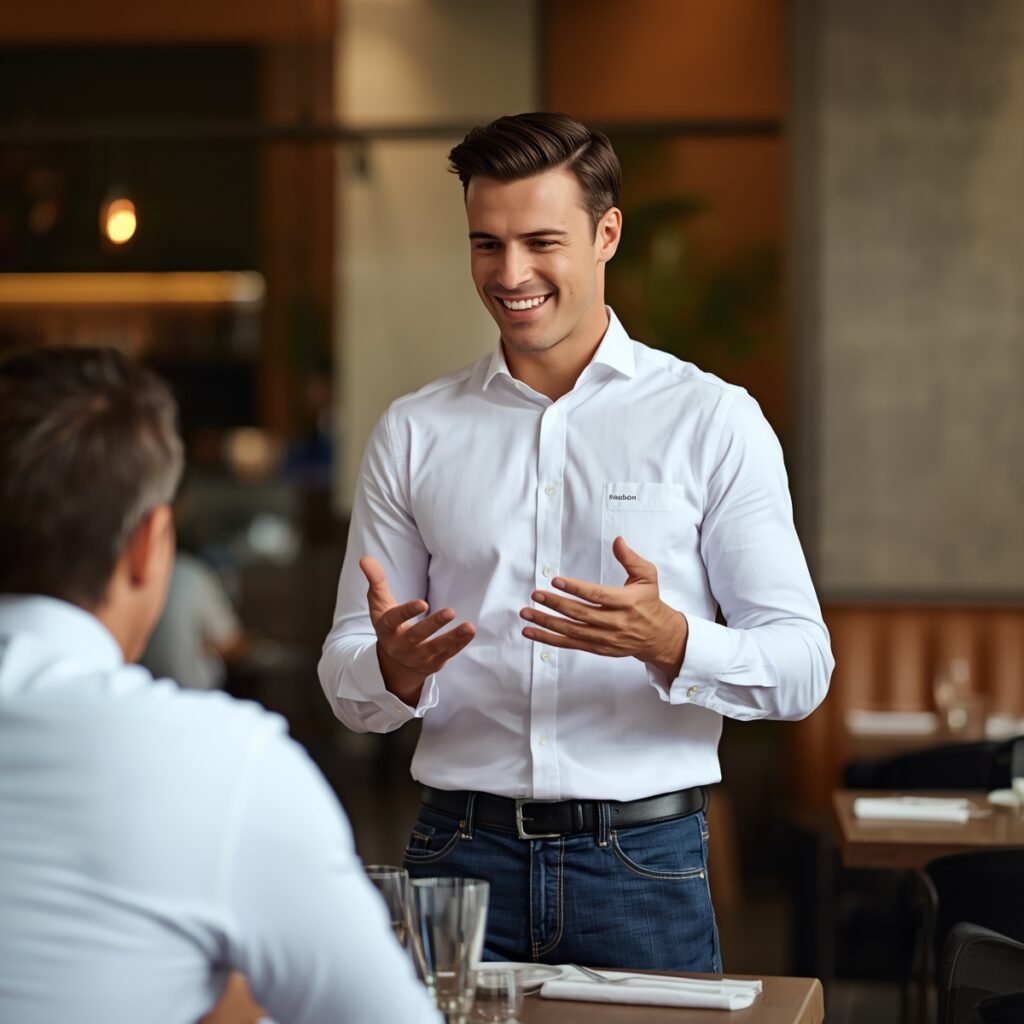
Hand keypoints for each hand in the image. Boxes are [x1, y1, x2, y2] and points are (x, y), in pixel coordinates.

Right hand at [360, 556, 475, 704]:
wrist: (395, 662)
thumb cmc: (389, 623)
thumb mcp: (379, 603)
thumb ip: (375, 581)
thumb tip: (365, 559)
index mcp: (387, 628)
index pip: (395, 620)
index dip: (407, 612)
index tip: (422, 603)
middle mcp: (401, 645)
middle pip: (417, 635)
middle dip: (434, 625)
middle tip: (450, 612)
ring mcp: (418, 656)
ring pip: (436, 647)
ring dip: (453, 637)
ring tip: (469, 626)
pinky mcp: (433, 662)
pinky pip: (448, 653)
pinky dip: (460, 643)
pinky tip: (470, 631)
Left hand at [519, 537, 687, 677]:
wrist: (659, 636)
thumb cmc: (650, 603)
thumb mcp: (648, 576)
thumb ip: (631, 558)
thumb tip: (617, 541)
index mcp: (627, 602)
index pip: (597, 596)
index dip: (575, 589)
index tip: (556, 582)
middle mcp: (616, 622)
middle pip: (580, 614)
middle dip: (555, 604)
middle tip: (536, 595)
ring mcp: (606, 638)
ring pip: (572, 631)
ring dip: (547, 623)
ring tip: (528, 613)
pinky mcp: (599, 648)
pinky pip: (571, 644)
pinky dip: (549, 639)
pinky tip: (532, 633)